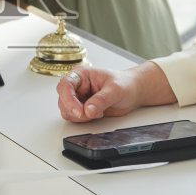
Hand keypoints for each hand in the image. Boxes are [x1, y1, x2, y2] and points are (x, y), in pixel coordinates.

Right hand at [56, 61, 173, 121]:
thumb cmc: (124, 84)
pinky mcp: (81, 108)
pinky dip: (84, 120)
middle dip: (76, 111)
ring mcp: (77, 97)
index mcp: (81, 74)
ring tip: (98, 111)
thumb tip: (88, 110)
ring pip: (67, 111)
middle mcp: (77, 85)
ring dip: (80, 116)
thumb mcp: (115, 90)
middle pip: (63, 101)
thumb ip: (101, 100)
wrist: (132, 91)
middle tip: (92, 113)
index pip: (65, 85)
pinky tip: (97, 114)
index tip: (80, 111)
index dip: (68, 99)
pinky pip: (74, 117)